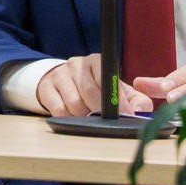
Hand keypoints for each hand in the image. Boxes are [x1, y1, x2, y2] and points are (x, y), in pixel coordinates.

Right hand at [37, 53, 151, 116]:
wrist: (64, 83)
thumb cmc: (98, 89)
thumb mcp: (119, 91)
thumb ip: (136, 100)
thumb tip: (140, 111)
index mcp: (96, 61)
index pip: (107, 78)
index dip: (117, 100)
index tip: (126, 115)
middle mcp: (76, 64)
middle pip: (89, 92)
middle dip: (101, 112)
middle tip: (108, 123)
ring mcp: (59, 75)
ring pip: (74, 103)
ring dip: (84, 117)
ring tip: (90, 119)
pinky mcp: (46, 88)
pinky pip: (58, 110)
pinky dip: (69, 119)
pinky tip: (74, 117)